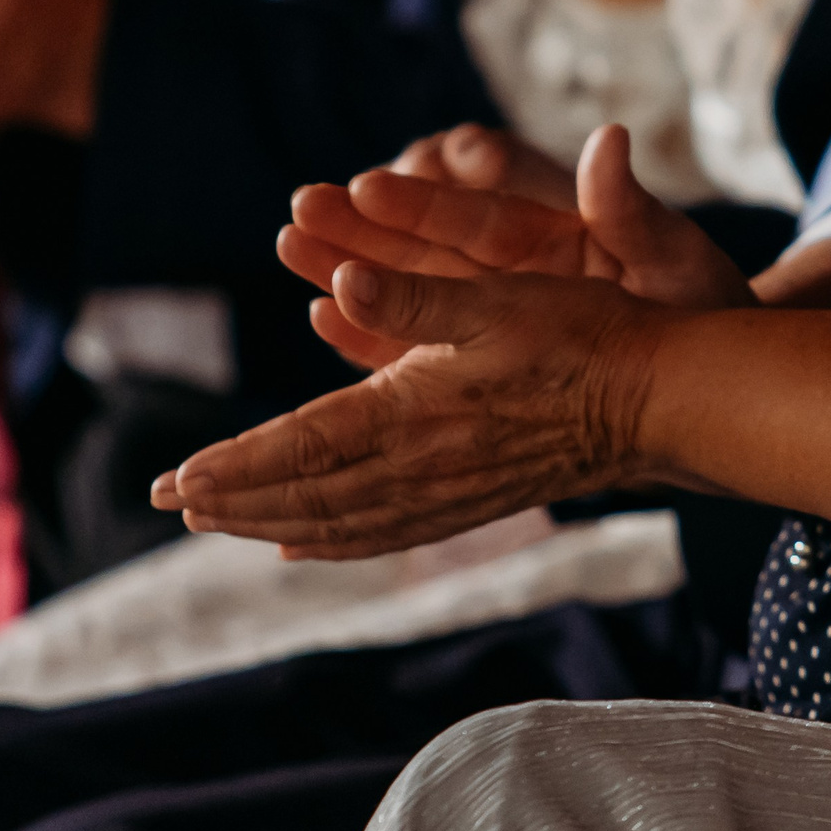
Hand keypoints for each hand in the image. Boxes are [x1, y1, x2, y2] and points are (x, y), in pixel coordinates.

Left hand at [152, 262, 662, 557]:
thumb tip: (337, 286)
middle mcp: (425, 466)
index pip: (304, 445)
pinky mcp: (474, 503)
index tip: (177, 477)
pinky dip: (333, 542)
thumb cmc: (583, 333)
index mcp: (417, 411)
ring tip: (215, 520)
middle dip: (233, 499)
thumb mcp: (497, 295)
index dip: (236, 464)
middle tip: (169, 498)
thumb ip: (411, 299)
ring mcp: (450, 494)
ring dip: (270, 522)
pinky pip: (385, 536)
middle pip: (307, 494)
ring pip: (340, 522)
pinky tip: (302, 543)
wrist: (660, 400)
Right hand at [279, 124, 753, 365]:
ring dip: (350, 257)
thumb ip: (634, 210)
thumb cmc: (695, 306)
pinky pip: (411, 331)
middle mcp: (511, 249)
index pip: (498, 183)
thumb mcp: (677, 261)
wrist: (701, 372)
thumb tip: (611, 138)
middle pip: (432, 224)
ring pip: (408, 273)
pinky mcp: (473, 344)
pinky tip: (321, 312)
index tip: (407, 169)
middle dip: (371, 215)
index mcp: (560, 215)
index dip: (454, 177)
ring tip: (292, 240)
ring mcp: (487, 297)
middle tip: (312, 201)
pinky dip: (370, 325)